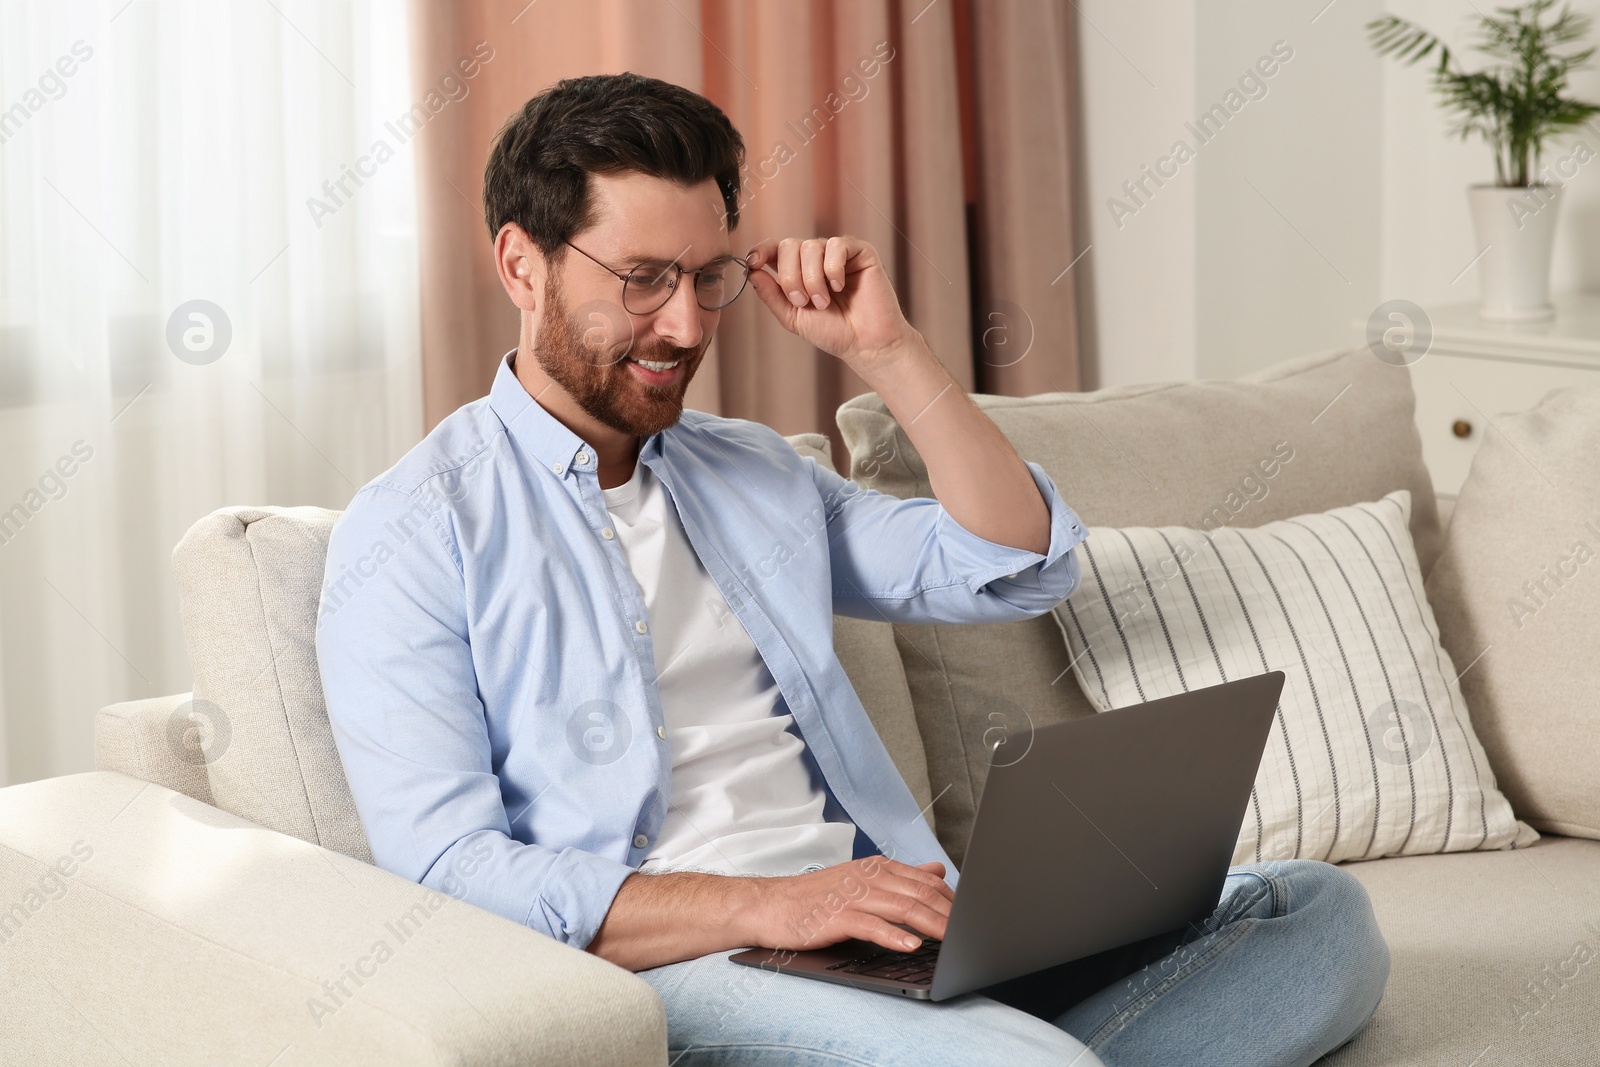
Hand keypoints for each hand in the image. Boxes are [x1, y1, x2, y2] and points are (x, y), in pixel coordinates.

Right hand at [733, 858, 953, 952]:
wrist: (770, 905)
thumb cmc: (815, 899)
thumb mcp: (862, 880)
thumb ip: (901, 876)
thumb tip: (937, 870)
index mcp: (877, 868)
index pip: (925, 883)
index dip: (952, 901)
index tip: (972, 919)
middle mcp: (868, 877)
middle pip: (919, 895)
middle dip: (949, 915)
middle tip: (972, 933)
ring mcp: (853, 895)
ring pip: (902, 908)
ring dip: (931, 925)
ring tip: (953, 940)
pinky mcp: (837, 916)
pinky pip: (871, 925)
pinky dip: (893, 935)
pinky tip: (911, 944)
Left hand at [745, 235, 918, 370]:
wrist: (866, 344)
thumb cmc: (833, 332)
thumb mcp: (793, 317)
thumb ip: (771, 295)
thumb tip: (752, 272)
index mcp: (798, 271)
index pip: (775, 249)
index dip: (761, 251)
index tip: (753, 262)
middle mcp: (816, 258)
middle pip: (789, 246)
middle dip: (791, 276)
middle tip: (804, 302)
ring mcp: (838, 253)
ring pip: (811, 246)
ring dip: (813, 279)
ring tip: (824, 301)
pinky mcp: (860, 252)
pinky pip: (837, 246)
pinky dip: (833, 269)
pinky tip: (840, 287)